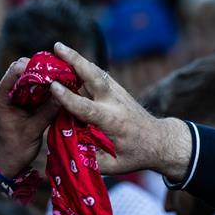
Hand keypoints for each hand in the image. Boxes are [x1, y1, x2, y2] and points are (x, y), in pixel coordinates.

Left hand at [0, 58, 58, 176]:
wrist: (6, 163)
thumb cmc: (14, 149)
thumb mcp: (32, 130)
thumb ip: (47, 111)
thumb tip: (64, 93)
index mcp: (2, 96)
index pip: (15, 71)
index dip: (34, 67)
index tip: (53, 70)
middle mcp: (7, 93)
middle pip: (24, 70)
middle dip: (42, 70)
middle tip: (61, 74)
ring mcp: (15, 97)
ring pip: (31, 79)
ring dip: (46, 79)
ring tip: (64, 80)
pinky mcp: (24, 104)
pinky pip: (36, 90)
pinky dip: (47, 90)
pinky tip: (60, 91)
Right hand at [49, 43, 192, 180]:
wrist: (160, 141)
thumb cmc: (136, 155)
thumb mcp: (114, 166)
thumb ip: (90, 160)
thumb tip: (63, 155)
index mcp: (112, 122)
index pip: (87, 108)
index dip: (69, 98)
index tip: (53, 86)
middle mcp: (115, 103)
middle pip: (95, 77)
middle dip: (76, 61)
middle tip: (57, 47)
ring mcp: (118, 93)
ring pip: (96, 72)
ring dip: (78, 59)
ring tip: (58, 48)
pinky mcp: (119, 90)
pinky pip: (99, 75)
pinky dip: (84, 67)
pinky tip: (70, 59)